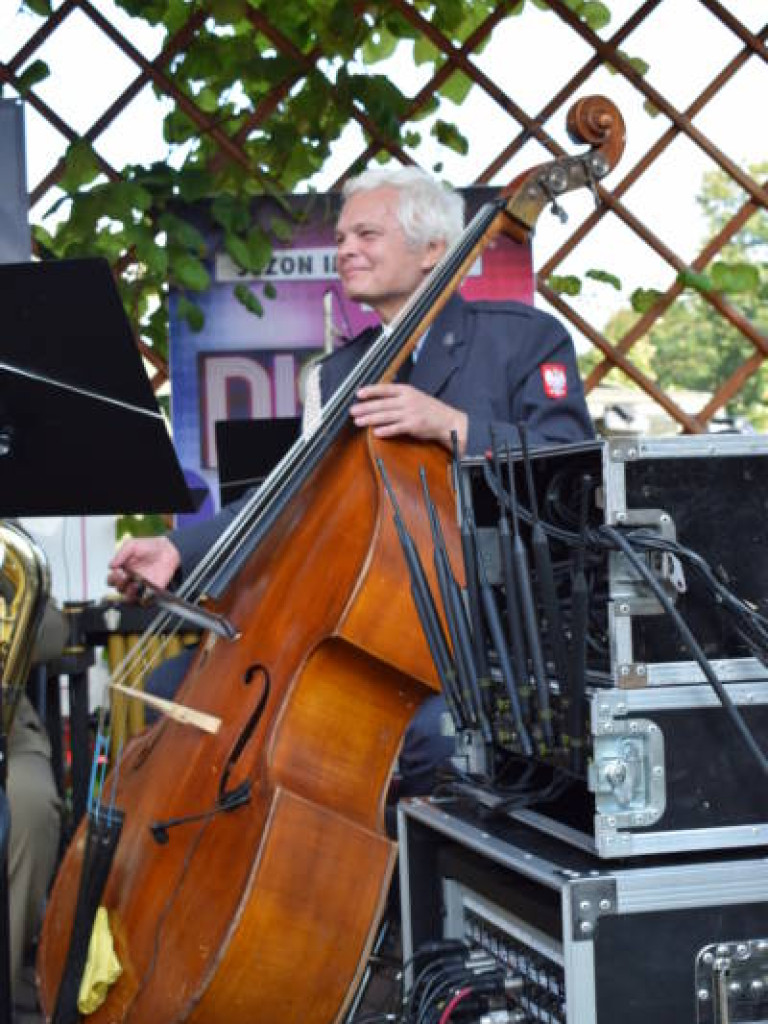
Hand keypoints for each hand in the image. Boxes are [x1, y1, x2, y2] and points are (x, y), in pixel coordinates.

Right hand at [107, 536, 181, 599]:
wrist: (168, 550)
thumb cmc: (149, 546)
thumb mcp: (132, 545)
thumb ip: (121, 554)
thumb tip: (110, 565)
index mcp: (123, 571)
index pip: (111, 580)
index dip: (112, 579)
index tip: (117, 572)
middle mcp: (130, 580)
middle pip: (119, 590)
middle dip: (120, 585)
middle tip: (125, 578)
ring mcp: (141, 587)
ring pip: (129, 598)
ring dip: (129, 594)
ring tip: (134, 585)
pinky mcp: (151, 591)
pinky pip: (145, 601)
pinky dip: (143, 599)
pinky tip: (145, 590)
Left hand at [350, 383, 467, 454]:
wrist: (447, 420)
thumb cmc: (429, 409)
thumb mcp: (414, 396)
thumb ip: (398, 395)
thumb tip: (379, 397)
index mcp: (407, 391)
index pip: (385, 389)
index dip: (371, 391)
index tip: (359, 394)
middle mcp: (408, 400)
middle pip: (382, 404)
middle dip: (365, 407)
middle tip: (352, 410)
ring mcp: (410, 413)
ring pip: (386, 416)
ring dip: (370, 419)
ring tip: (358, 421)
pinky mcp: (413, 426)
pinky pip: (396, 428)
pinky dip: (385, 430)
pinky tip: (375, 432)